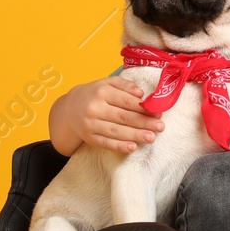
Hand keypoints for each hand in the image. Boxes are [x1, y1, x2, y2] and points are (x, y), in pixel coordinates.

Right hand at [50, 77, 164, 156]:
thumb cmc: (95, 94)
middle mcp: (95, 108)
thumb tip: (140, 94)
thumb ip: (125, 85)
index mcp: (102, 92)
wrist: (69, 109)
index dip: (143, 108)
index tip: (158, 113)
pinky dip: (119, 146)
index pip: (126, 101)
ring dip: (135, 135)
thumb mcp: (107, 83)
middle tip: (160, 127)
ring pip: (116, 131)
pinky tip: (132, 147)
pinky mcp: (89, 137)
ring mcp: (90, 124)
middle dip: (143, 123)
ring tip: (151, 137)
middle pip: (123, 117)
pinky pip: (106, 143)